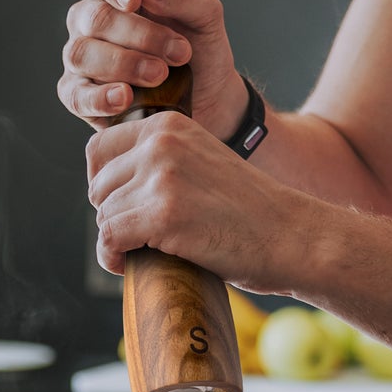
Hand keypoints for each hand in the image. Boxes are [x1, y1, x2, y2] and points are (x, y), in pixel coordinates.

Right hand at [59, 0, 246, 139]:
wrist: (210, 100)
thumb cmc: (201, 50)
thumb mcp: (204, 15)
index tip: (134, 0)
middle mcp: (90, 25)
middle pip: (95, 19)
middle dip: (139, 35)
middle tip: (179, 53)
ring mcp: (82, 62)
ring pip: (81, 54)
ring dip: (123, 64)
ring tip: (160, 75)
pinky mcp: (82, 99)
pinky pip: (77, 97)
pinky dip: (99, 97)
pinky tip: (125, 97)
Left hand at [87, 110, 323, 295]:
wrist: (293, 237)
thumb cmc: (251, 213)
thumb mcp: (202, 165)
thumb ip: (161, 164)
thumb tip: (103, 190)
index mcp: (169, 125)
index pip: (100, 151)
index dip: (105, 187)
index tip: (124, 210)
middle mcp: (161, 142)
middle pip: (98, 185)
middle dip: (112, 215)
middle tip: (139, 238)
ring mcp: (162, 177)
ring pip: (104, 214)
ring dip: (116, 240)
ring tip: (140, 254)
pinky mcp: (163, 215)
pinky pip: (110, 238)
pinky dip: (112, 258)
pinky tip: (128, 266)